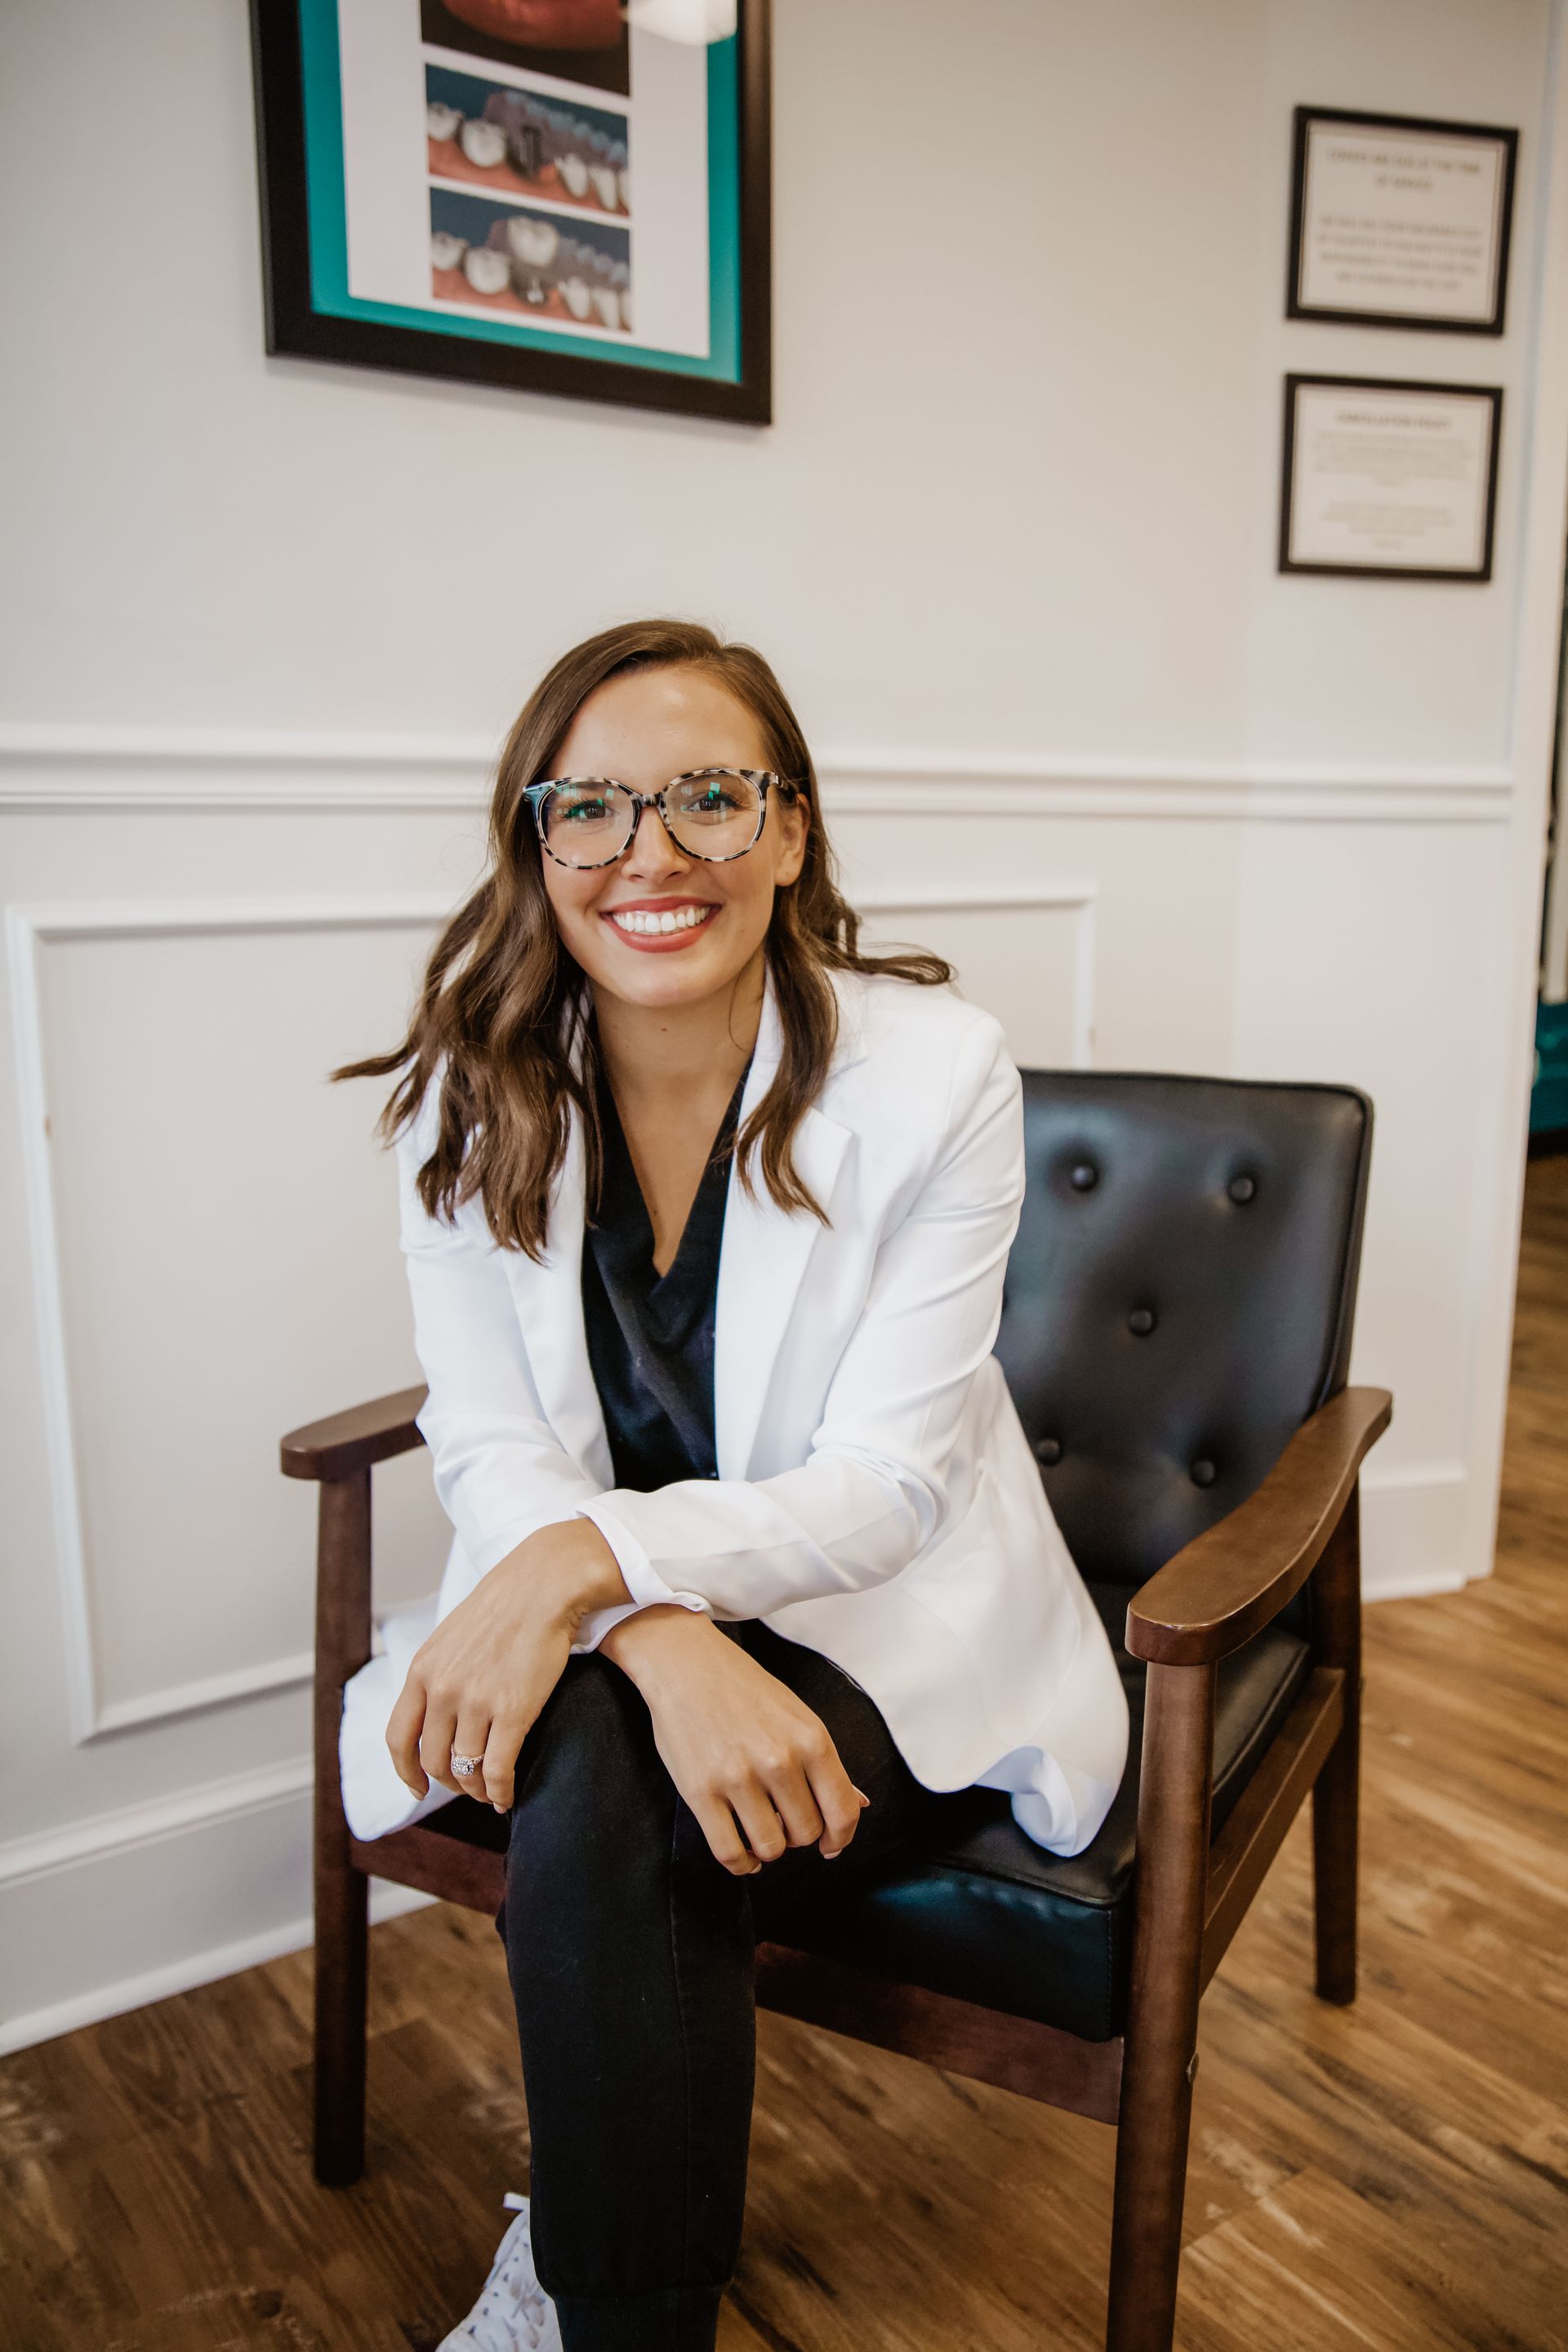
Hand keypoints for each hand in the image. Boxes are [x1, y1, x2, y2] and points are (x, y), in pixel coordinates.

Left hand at [386, 1518, 629, 1810]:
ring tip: (490, 1792)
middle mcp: (442, 1690)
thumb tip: (436, 1706)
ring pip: (465, 1770)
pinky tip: (507, 1797)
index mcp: (423, 1670)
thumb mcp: (453, 1636)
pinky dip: (501, 1792)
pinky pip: (498, 1770)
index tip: (417, 1787)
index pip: (399, 1738)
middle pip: (433, 1759)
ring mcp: (476, 1702)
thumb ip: (439, 1672)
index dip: (406, 1771)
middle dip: (449, 1782)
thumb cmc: (506, 1605)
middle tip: (468, 1785)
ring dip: (478, 1789)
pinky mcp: (512, 1712)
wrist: (544, 1584)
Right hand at [600, 1608, 868, 1874]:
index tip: (831, 1846)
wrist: (686, 1664)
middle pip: (806, 1833)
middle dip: (797, 1835)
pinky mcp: (701, 1791)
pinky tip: (743, 1853)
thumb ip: (827, 1764)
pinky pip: (730, 1852)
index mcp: (811, 1739)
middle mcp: (779, 1760)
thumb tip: (861, 1804)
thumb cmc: (744, 1690)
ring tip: (760, 1831)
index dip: (841, 1838)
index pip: (843, 1811)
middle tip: (782, 1820)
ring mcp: (738, 1777)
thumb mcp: (797, 1716)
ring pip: (771, 1848)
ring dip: (769, 1848)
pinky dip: (741, 1863)